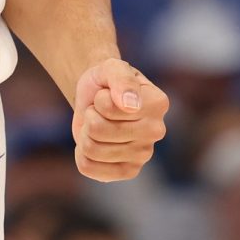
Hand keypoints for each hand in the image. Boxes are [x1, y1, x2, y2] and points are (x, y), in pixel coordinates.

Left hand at [71, 58, 168, 182]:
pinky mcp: (128, 172)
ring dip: (86, 133)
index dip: (99, 100)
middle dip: (90, 116)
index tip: (108, 95)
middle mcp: (156, 131)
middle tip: (100, 111)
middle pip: (98, 130)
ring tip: (98, 125)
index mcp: (157, 103)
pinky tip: (95, 144)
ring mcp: (144, 155)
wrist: (97, 98)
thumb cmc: (106, 82)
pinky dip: (82, 154)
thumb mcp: (111, 68)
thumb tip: (131, 105)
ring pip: (91, 149)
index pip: (108, 108)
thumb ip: (122, 79)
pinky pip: (89, 168)